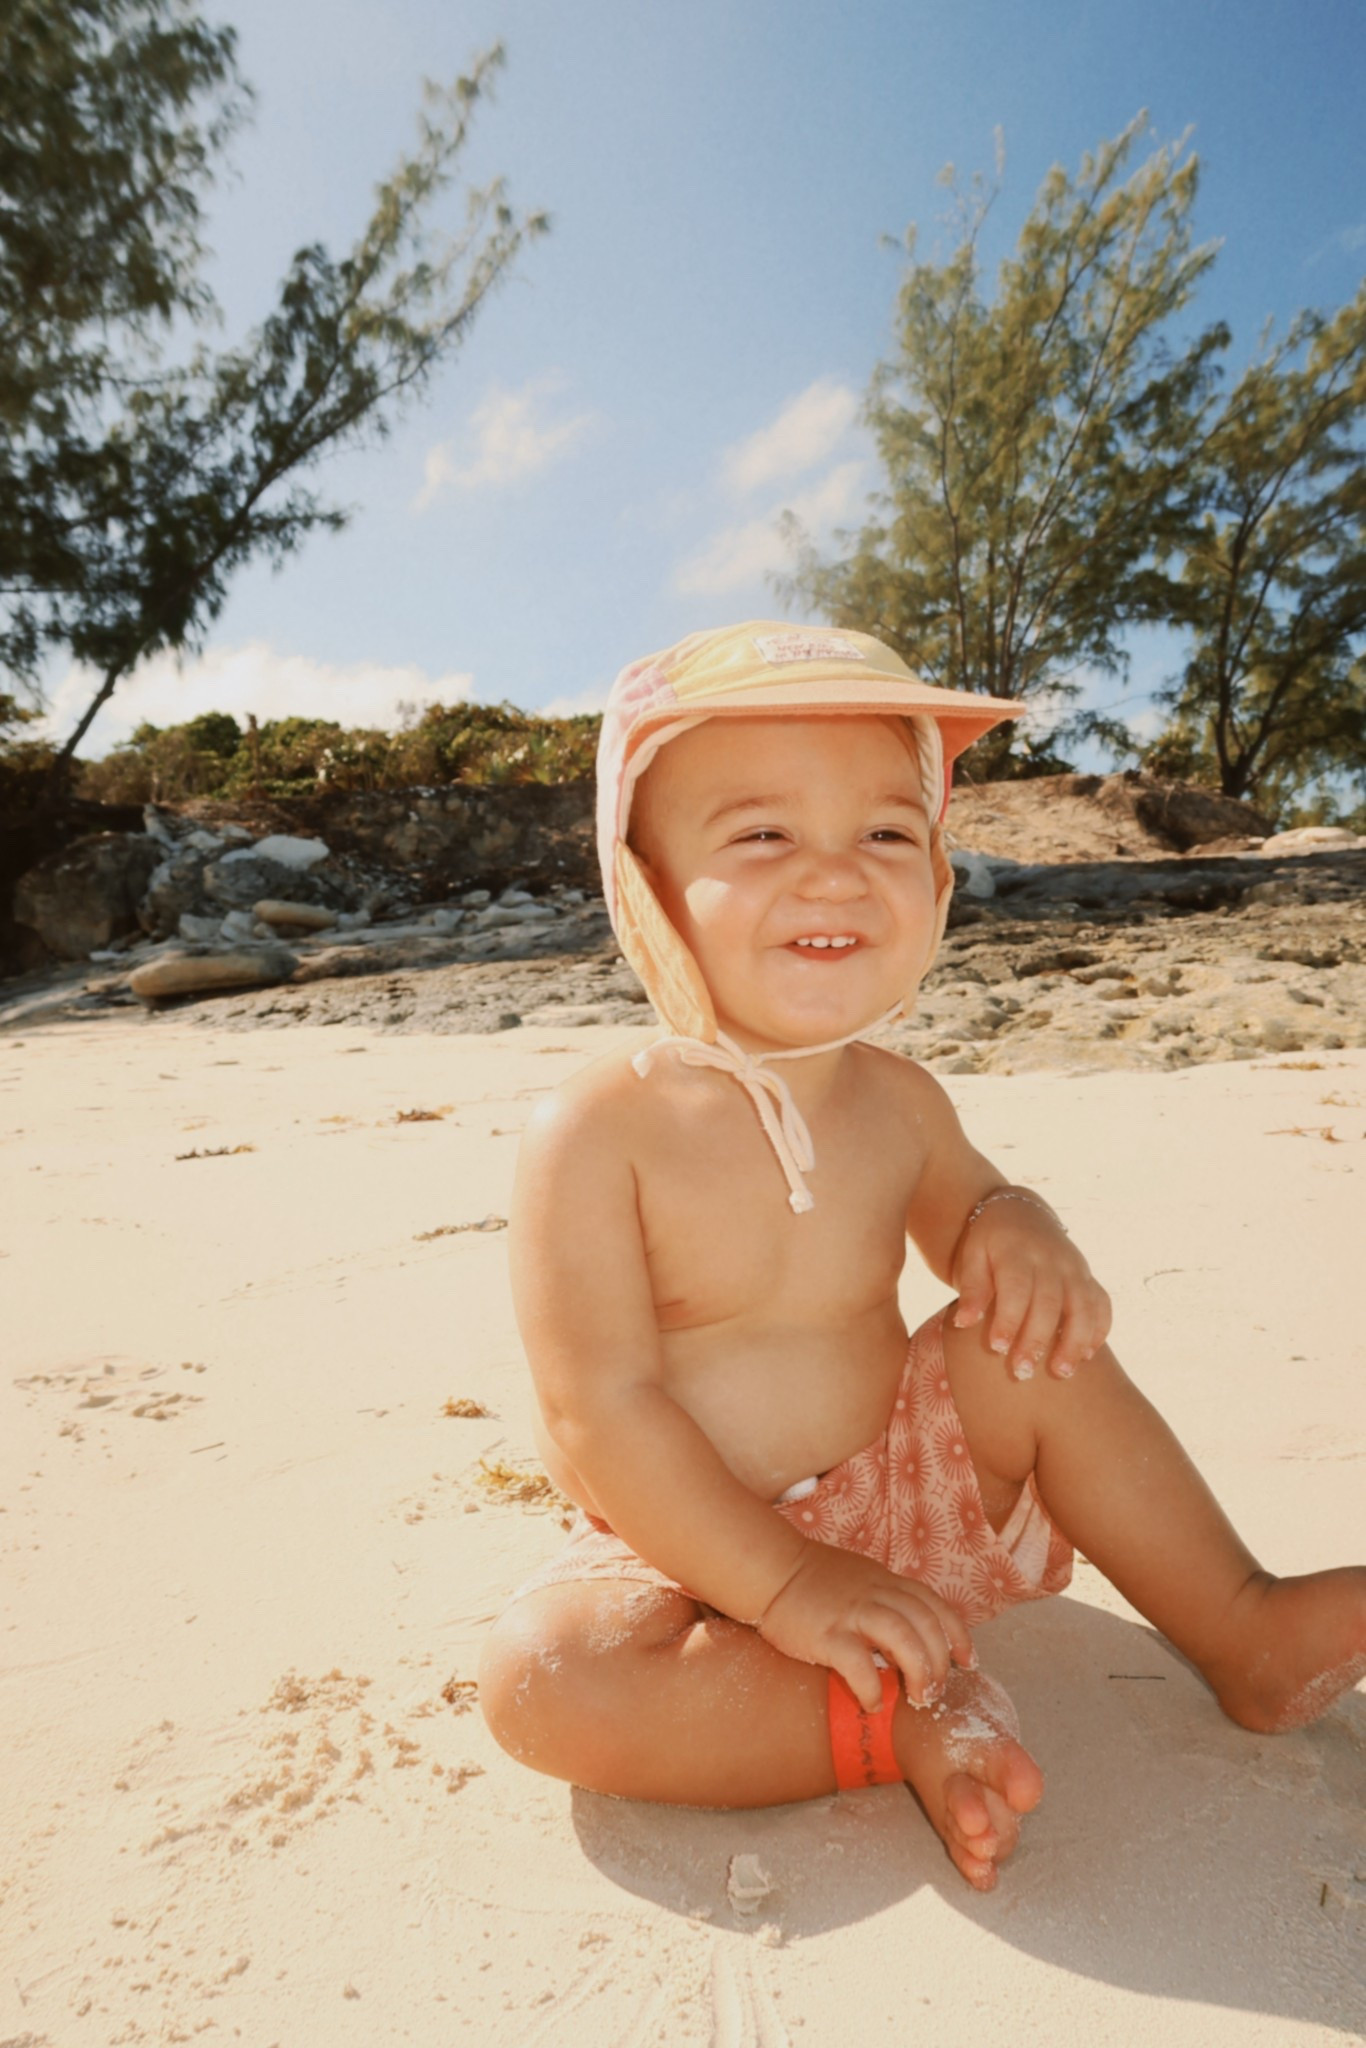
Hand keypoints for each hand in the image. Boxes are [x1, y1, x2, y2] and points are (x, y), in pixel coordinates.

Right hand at [756, 1540, 973, 1712]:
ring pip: (904, 1639)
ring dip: (918, 1673)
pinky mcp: (827, 1634)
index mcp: (886, 1581)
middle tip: (934, 1691)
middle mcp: (876, 1594)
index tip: (967, 1661)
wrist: (770, 1569)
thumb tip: (908, 1634)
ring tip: (915, 1699)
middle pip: (927, 1624)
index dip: (958, 1634)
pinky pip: (858, 1664)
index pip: (935, 1605)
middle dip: (940, 1662)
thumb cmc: (812, 1579)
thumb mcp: (860, 1577)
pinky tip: (873, 1703)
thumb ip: (885, 1598)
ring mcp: (852, 1613)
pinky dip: (872, 1687)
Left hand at [950, 1188, 1110, 1379]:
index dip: (1009, 1319)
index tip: (997, 1348)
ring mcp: (1075, 1268)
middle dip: (1037, 1340)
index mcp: (1018, 1252)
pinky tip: (1087, 1356)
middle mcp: (1051, 1260)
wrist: (1020, 1213)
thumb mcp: (972, 1256)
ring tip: (1062, 1373)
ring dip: (1075, 1341)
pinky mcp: (1088, 1277)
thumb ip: (971, 1288)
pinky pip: (1102, 1304)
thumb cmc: (989, 1243)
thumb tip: (964, 1323)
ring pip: (1083, 1306)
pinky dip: (1099, 1330)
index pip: (1017, 1288)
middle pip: (1050, 1302)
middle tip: (1022, 1372)